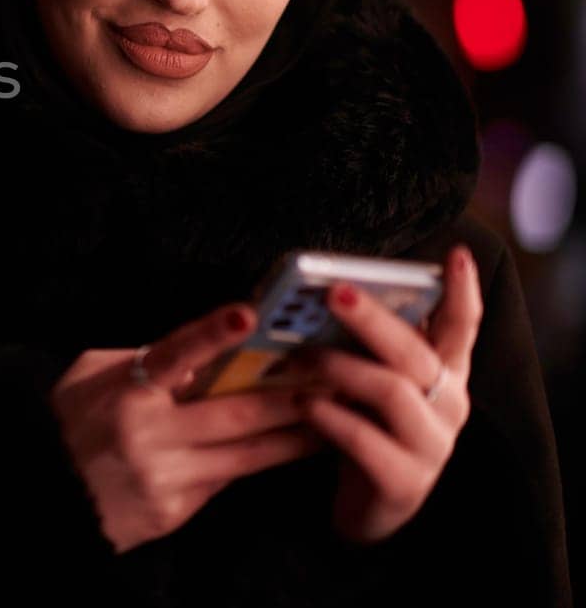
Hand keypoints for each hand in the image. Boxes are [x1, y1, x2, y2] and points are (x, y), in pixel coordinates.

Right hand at [52, 302, 329, 553]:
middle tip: (336, 378)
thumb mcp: (88, 376)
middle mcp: (148, 434)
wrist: (43, 495)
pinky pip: (226, 480)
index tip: (247, 315)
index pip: (174, 355)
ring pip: (246, 455)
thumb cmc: (67, 423)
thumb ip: (140, 359)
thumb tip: (196, 355)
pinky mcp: (174, 510)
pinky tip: (289, 451)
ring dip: (295, 437)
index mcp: (124, 392)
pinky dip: (258, 464)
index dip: (212, 334)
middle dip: (290, 396)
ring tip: (335, 419)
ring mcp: (165, 476)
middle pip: (234, 413)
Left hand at [289, 243, 482, 542]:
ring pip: (392, 392)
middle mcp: (449, 404)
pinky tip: (304, 402)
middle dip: (373, 318)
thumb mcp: (370, 379)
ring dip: (339, 367)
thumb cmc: (365, 425)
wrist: (366, 506)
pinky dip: (330, 417)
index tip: (457, 254)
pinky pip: (365, 442)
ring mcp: (432, 445)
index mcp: (444, 372)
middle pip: (414, 352)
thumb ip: (363, 344)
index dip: (462, 291)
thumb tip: (324, 291)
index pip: (461, 327)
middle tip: (333, 291)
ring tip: (298, 356)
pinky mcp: (405, 482)